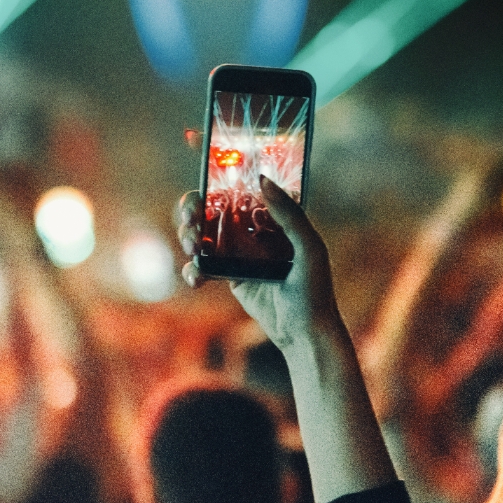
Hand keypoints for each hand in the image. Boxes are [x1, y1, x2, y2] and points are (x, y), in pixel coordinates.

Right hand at [177, 177, 337, 350]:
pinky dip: (193, 270)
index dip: (219, 177)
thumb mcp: (309, 247)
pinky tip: (197, 279)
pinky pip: (202, 266)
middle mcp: (254, 230)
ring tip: (193, 247)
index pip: (244, 187)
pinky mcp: (228, 277)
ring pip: (202, 234)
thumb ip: (288, 214)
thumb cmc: (314, 290)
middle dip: (194, 208)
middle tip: (192, 218)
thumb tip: (262, 179)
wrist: (303, 334)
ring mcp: (239, 253)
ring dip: (188, 235)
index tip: (202, 169)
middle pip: (214, 207)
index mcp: (275, 217)